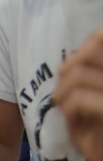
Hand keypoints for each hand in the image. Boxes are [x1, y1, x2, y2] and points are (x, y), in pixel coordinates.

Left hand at [53, 24, 102, 160]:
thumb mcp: (97, 103)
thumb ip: (91, 77)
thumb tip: (71, 61)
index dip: (91, 42)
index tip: (75, 65)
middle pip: (92, 50)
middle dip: (68, 67)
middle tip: (64, 90)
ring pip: (80, 75)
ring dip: (63, 91)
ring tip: (64, 106)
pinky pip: (80, 98)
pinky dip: (68, 107)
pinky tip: (72, 118)